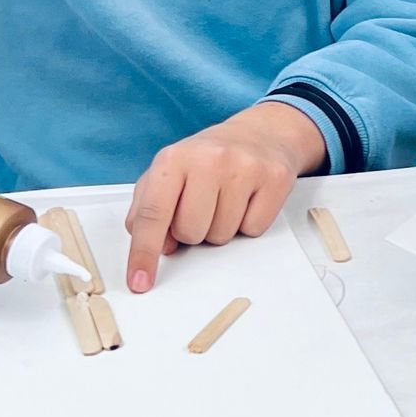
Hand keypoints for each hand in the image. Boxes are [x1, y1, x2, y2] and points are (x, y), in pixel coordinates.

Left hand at [124, 101, 325, 291]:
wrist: (259, 134)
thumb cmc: (208, 160)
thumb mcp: (168, 175)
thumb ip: (149, 209)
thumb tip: (160, 246)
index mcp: (173, 159)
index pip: (152, 215)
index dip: (144, 252)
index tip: (140, 281)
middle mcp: (208, 159)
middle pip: (190, 233)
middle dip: (193, 231)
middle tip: (202, 206)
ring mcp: (244, 168)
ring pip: (222, 236)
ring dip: (221, 228)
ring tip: (225, 200)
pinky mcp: (275, 179)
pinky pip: (253, 230)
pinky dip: (248, 223)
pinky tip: (247, 200)